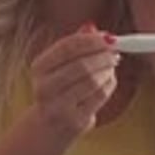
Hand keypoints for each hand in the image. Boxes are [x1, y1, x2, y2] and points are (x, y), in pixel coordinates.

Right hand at [30, 26, 118, 142]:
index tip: (109, 37)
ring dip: (108, 71)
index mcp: (39, 68)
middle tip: (115, 52)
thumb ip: (74, 46)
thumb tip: (92, 27)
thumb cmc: (57, 90)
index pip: (66, 47)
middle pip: (81, 66)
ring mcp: (59, 107)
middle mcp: (44, 88)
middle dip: (103, 56)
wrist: (47, 127)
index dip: (91, 40)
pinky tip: (108, 81)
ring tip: (111, 66)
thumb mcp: (59, 66)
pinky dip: (109, 85)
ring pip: (93, 82)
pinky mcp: (75, 121)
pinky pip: (100, 97)